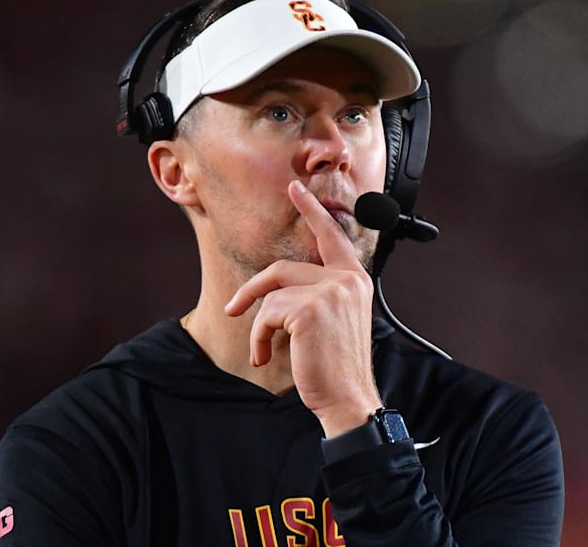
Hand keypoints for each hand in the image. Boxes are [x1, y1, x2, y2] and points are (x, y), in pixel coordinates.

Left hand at [225, 180, 381, 436]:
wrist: (348, 399)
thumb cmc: (338, 367)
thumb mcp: (335, 322)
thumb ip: (319, 294)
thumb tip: (277, 289)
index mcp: (355, 280)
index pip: (331, 236)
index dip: (311, 210)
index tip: (295, 189)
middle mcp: (346, 280)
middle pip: (283, 269)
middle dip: (252, 290)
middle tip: (232, 309)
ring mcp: (330, 292)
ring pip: (272, 295)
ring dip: (259, 327)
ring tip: (263, 351)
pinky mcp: (309, 309)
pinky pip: (267, 314)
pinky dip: (259, 337)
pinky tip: (266, 356)